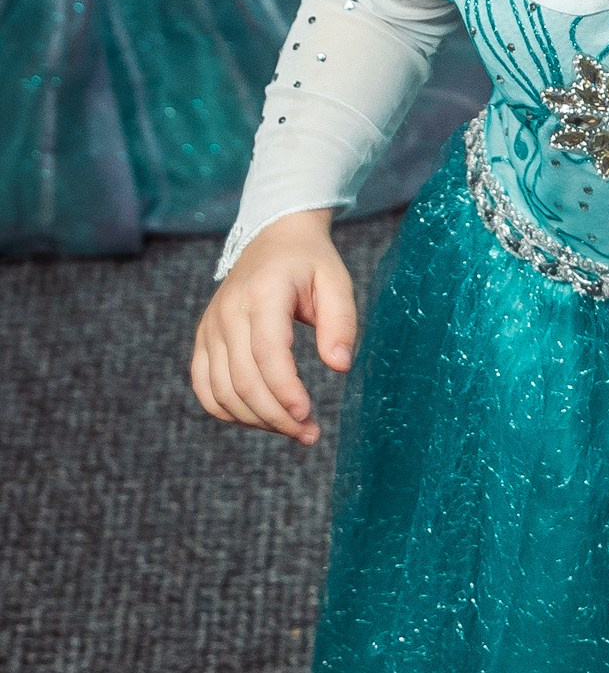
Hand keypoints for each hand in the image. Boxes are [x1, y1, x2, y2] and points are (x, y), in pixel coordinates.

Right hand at [191, 211, 357, 446]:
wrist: (273, 238)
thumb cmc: (310, 262)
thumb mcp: (336, 281)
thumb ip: (341, 322)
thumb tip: (340, 366)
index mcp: (263, 292)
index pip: (267, 353)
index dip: (285, 391)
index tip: (308, 415)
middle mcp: (228, 311)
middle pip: (244, 380)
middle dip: (276, 416)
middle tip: (309, 434)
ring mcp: (210, 326)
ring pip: (222, 391)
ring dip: (256, 420)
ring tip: (293, 429)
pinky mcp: (203, 339)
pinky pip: (205, 388)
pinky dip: (229, 411)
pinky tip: (261, 419)